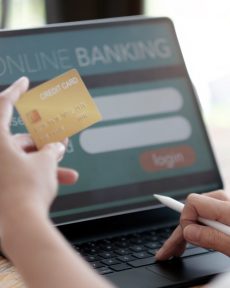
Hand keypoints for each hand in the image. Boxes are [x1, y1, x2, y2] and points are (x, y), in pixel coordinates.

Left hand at [0, 77, 78, 227]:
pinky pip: (18, 172)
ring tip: (66, 171)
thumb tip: (58, 144)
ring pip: (21, 159)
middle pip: (20, 140)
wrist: (19, 228)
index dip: (16, 91)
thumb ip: (52, 149)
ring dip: (45, 163)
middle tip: (60, 143)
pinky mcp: (1, 184)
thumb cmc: (28, 191)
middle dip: (43, 144)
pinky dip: (35, 174)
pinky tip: (54, 180)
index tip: (25, 82)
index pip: (3, 105)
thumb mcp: (46, 163)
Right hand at [155, 190, 229, 259]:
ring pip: (197, 214)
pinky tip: (190, 237)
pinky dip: (197, 228)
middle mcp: (224, 201)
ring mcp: (225, 205)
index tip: (187, 238)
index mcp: (226, 207)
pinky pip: (205, 216)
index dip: (186, 221)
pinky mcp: (226, 210)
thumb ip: (212, 238)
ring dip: (187, 231)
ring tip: (178, 250)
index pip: (192, 203)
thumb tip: (187, 232)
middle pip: (192, 210)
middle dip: (179, 231)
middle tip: (166, 251)